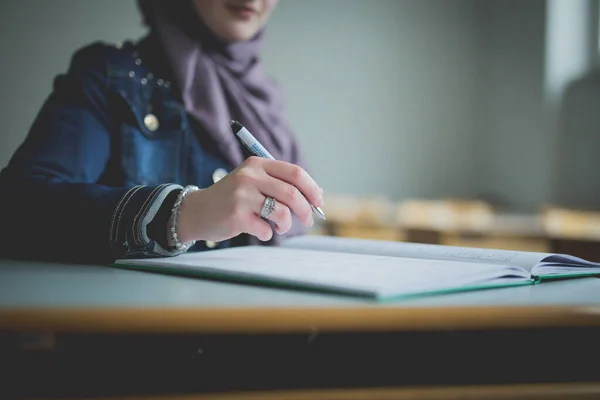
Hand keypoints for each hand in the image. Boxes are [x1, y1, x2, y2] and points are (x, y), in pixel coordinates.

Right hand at [176, 157, 323, 242]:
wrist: (197, 211)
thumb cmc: (232, 199)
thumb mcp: (254, 182)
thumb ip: (280, 184)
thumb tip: (317, 194)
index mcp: (257, 164)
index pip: (295, 172)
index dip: (311, 189)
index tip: (318, 202)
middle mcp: (249, 176)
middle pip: (292, 193)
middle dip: (305, 210)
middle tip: (307, 221)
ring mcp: (241, 196)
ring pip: (281, 212)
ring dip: (286, 225)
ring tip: (279, 227)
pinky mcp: (236, 215)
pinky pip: (266, 229)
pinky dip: (268, 234)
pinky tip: (260, 231)